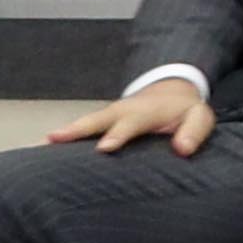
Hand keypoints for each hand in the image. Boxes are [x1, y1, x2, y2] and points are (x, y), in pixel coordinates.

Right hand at [57, 81, 216, 156]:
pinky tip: (43, 150)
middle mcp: (121, 112)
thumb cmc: (185, 111)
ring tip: (42, 144)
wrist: (171, 92)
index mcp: (145, 112)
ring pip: (84, 124)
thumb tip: (183, 149)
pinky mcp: (101, 123)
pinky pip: (81, 129)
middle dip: (76, 129)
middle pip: (96, 120)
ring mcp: (108, 116)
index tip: (104, 148)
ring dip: (63, 132)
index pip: (130, 124)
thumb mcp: (200, 117)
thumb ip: (194, 132)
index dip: (117, 135)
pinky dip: (63, 136)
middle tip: (54, 139)